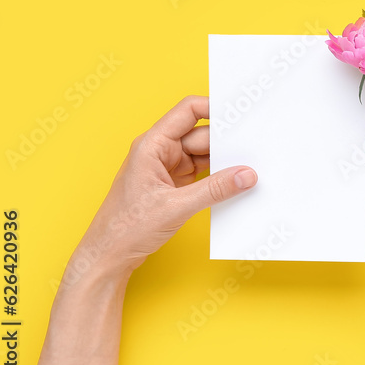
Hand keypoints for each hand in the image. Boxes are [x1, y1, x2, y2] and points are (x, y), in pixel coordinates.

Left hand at [68, 95, 256, 282]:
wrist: (109, 255)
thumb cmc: (126, 227)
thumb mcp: (176, 207)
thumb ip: (215, 189)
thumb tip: (246, 175)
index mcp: (153, 145)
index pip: (188, 111)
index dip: (214, 108)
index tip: (240, 115)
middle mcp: (160, 151)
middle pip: (202, 135)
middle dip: (226, 142)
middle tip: (254, 149)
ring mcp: (168, 168)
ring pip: (205, 154)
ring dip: (224, 162)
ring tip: (247, 168)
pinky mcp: (175, 185)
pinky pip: (203, 172)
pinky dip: (218, 177)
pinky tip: (234, 183)